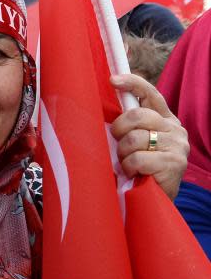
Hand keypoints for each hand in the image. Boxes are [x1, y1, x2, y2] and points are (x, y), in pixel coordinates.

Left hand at [110, 73, 188, 198]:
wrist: (156, 199)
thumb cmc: (140, 168)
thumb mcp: (134, 142)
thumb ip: (128, 126)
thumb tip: (100, 110)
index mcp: (165, 119)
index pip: (150, 94)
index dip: (132, 83)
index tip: (113, 80)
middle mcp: (174, 129)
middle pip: (136, 115)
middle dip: (118, 129)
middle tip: (117, 143)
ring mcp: (177, 146)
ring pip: (134, 138)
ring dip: (123, 153)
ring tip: (127, 164)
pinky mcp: (174, 164)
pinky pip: (138, 159)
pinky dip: (129, 168)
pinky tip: (135, 174)